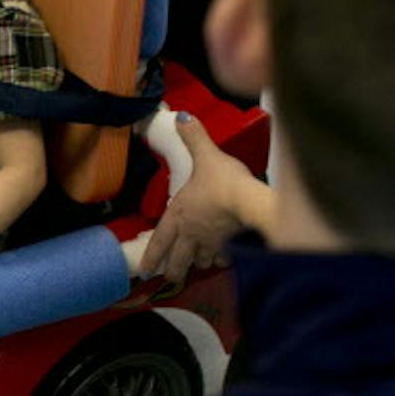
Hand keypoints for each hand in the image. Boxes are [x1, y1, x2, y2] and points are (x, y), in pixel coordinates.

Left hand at [139, 115, 257, 284]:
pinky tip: (226, 258)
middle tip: (171, 278)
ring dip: (199, 263)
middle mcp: (191, 234)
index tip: (145, 273)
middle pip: (179, 260)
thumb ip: (194, 137)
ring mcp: (212, 244)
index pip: (159, 241)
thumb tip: (181, 117)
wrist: (250, 201)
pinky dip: (224, 259)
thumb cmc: (222, 180)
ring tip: (200, 264)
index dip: (151, 258)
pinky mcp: (233, 248)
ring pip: (201, 260)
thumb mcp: (206, 155)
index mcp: (179, 215)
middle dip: (174, 270)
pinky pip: (225, 258)